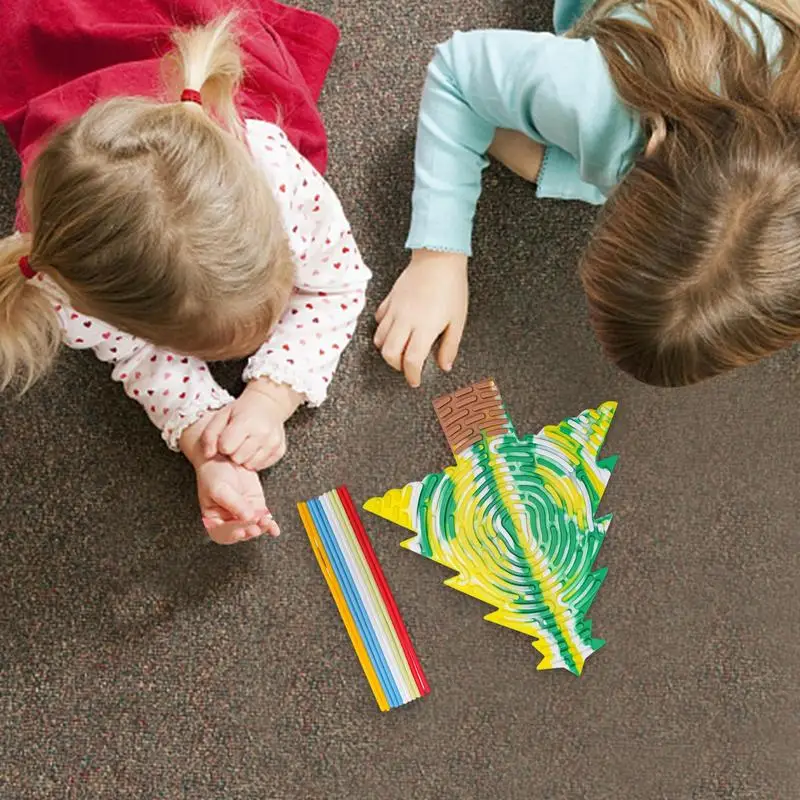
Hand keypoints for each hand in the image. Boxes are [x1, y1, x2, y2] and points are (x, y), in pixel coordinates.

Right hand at [195, 455, 279, 544]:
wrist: (224, 456)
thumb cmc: (213, 473)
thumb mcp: (219, 488)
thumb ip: (233, 503)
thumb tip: (249, 518)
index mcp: (214, 519)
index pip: (222, 534)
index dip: (231, 535)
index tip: (240, 531)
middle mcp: (229, 519)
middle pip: (241, 532)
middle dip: (249, 531)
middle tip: (255, 527)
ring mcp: (244, 512)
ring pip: (254, 526)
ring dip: (261, 528)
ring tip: (266, 524)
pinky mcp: (256, 505)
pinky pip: (264, 518)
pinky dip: (270, 525)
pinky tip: (274, 530)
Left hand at [199, 380, 301, 470]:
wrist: (268, 404)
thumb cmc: (242, 410)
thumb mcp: (221, 415)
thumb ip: (209, 434)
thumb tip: (208, 454)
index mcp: (246, 422)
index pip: (226, 447)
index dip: (223, 444)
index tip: (226, 438)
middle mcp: (263, 434)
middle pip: (238, 458)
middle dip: (234, 452)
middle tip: (236, 441)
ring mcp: (274, 443)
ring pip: (250, 465)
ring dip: (245, 457)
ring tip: (245, 444)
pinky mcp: (280, 451)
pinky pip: (261, 466)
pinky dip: (255, 459)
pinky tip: (255, 447)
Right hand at [374, 249, 467, 386]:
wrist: (439, 257)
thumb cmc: (452, 287)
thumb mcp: (457, 320)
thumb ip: (449, 346)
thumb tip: (444, 365)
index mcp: (424, 329)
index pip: (411, 361)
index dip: (411, 375)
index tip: (415, 380)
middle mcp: (405, 321)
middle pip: (389, 353)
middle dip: (396, 366)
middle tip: (407, 366)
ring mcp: (394, 310)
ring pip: (379, 339)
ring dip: (387, 349)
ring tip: (399, 349)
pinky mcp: (389, 299)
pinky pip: (379, 320)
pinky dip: (382, 330)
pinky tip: (394, 329)